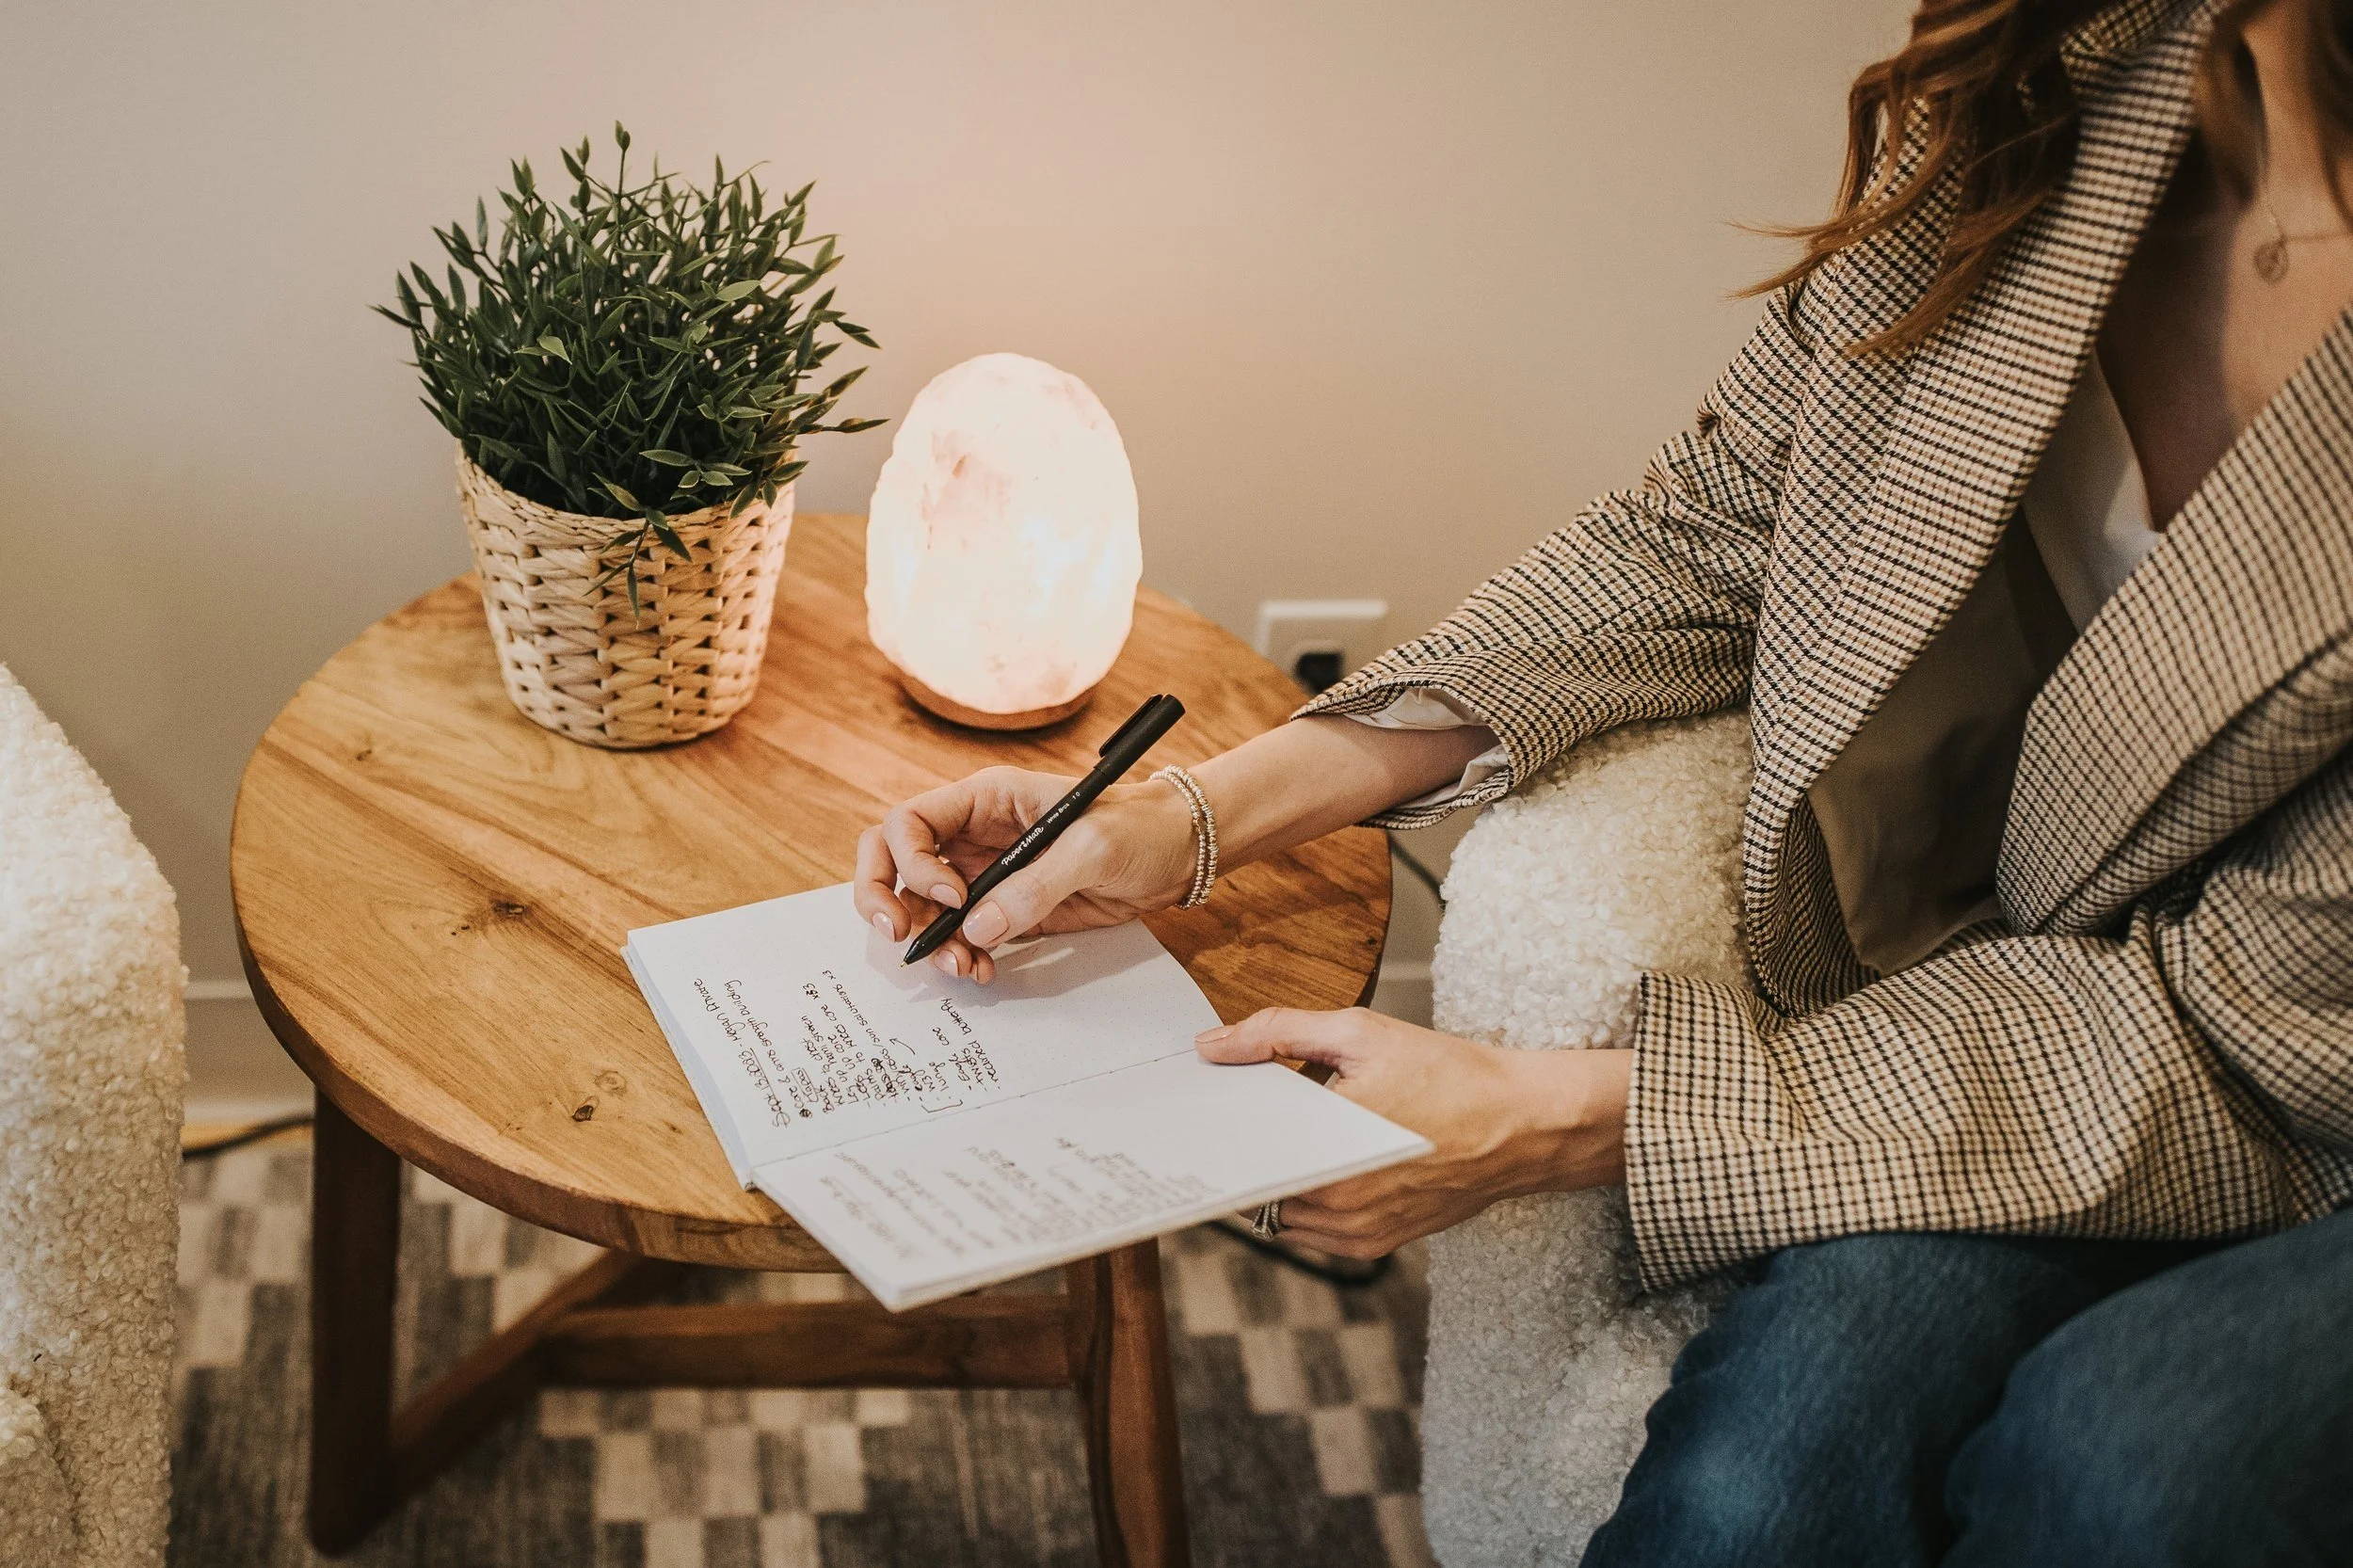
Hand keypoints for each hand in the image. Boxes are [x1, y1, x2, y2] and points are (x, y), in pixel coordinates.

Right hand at [853, 766, 1198, 981]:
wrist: (1179, 853)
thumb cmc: (1139, 826)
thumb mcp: (1093, 846)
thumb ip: (1037, 884)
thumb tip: (979, 927)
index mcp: (984, 799)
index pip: (909, 822)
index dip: (913, 862)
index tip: (953, 898)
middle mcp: (972, 835)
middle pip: (893, 860)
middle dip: (883, 897)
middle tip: (900, 936)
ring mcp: (984, 874)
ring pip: (922, 907)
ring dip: (929, 941)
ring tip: (962, 967)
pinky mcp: (1004, 910)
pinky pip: (961, 935)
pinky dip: (960, 956)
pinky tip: (982, 971)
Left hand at [1196, 1007, 1630, 1257]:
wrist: (1524, 1124)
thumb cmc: (1452, 1076)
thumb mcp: (1360, 1032)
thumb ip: (1278, 1033)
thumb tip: (1212, 1045)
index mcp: (1326, 1152)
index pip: (1238, 1160)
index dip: (1211, 1139)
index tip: (1192, 1117)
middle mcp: (1337, 1208)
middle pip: (1253, 1189)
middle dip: (1241, 1154)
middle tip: (1226, 1120)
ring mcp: (1356, 1235)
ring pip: (1280, 1214)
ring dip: (1273, 1180)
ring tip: (1277, 1136)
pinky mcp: (1376, 1246)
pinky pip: (1314, 1230)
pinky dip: (1306, 1198)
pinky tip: (1318, 1160)